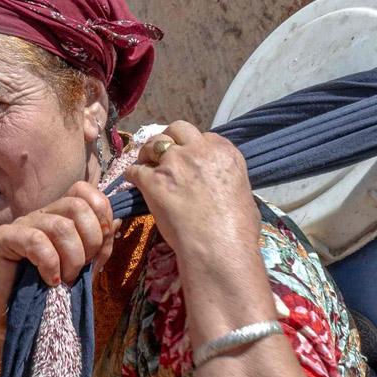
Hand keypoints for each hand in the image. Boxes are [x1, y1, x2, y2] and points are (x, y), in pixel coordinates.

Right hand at [0, 181, 119, 338]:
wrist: (12, 320)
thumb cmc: (49, 295)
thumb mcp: (83, 271)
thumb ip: (99, 248)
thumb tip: (116, 222)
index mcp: (61, 217)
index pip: (84, 191)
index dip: (101, 214)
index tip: (100, 247)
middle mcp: (42, 215)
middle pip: (77, 205)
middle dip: (91, 240)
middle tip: (82, 268)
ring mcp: (22, 224)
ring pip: (60, 225)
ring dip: (72, 258)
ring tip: (66, 280)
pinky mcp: (4, 238)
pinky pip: (36, 240)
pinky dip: (50, 264)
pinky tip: (49, 281)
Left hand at [125, 121, 260, 261]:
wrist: (219, 247)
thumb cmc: (238, 230)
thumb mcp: (244, 195)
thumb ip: (229, 182)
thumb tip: (226, 189)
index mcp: (224, 152)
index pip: (204, 137)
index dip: (193, 147)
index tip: (189, 159)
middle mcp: (199, 150)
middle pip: (178, 129)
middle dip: (169, 138)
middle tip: (164, 154)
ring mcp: (174, 163)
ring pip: (153, 143)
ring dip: (148, 152)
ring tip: (145, 163)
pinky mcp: (153, 180)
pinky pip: (135, 169)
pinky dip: (133, 174)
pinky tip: (133, 181)